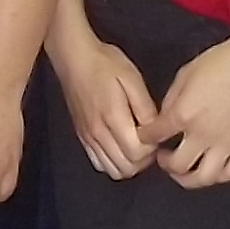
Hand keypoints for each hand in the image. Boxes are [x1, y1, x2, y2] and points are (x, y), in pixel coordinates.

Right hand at [47, 28, 156, 179]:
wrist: (74, 58)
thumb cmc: (104, 64)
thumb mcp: (132, 78)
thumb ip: (146, 108)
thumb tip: (155, 130)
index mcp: (113, 117)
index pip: (137, 154)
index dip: (152, 148)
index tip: (155, 133)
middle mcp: (98, 133)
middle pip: (126, 168)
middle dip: (144, 160)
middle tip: (149, 140)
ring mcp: (88, 138)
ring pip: (113, 171)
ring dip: (129, 164)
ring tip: (136, 144)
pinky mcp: (82, 137)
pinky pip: (99, 164)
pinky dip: (113, 162)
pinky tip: (120, 146)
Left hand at [154, 38, 229, 188]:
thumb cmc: (221, 62)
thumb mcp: (184, 75)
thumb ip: (171, 100)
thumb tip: (165, 117)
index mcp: (184, 114)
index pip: (155, 136)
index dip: (146, 137)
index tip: (146, 137)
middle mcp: (203, 134)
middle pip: (178, 166)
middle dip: (166, 164)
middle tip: (164, 157)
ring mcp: (226, 143)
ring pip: (205, 177)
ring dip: (190, 178)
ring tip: (186, 171)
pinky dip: (219, 176)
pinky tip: (213, 169)